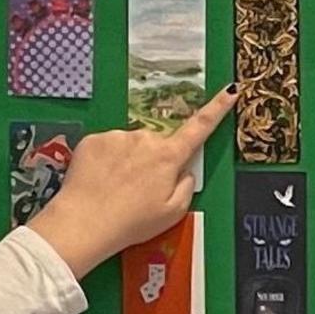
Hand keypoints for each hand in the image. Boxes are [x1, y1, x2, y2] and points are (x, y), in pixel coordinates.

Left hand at [25, 90, 234, 274]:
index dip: (217, 108)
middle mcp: (145, 139)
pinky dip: (106, 162)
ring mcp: (117, 136)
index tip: (230, 90)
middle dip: (154, 161)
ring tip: (117, 190)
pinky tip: (100, 182)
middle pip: (157, 144)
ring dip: (128, 162)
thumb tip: (185, 171)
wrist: (84, 223)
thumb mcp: (173, 213)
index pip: (200, 127)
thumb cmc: (132, 223)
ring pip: (130, 145)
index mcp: (168, 157)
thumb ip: (186, 186)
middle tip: (140, 192)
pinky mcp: (94, 140)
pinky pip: (107, 147)